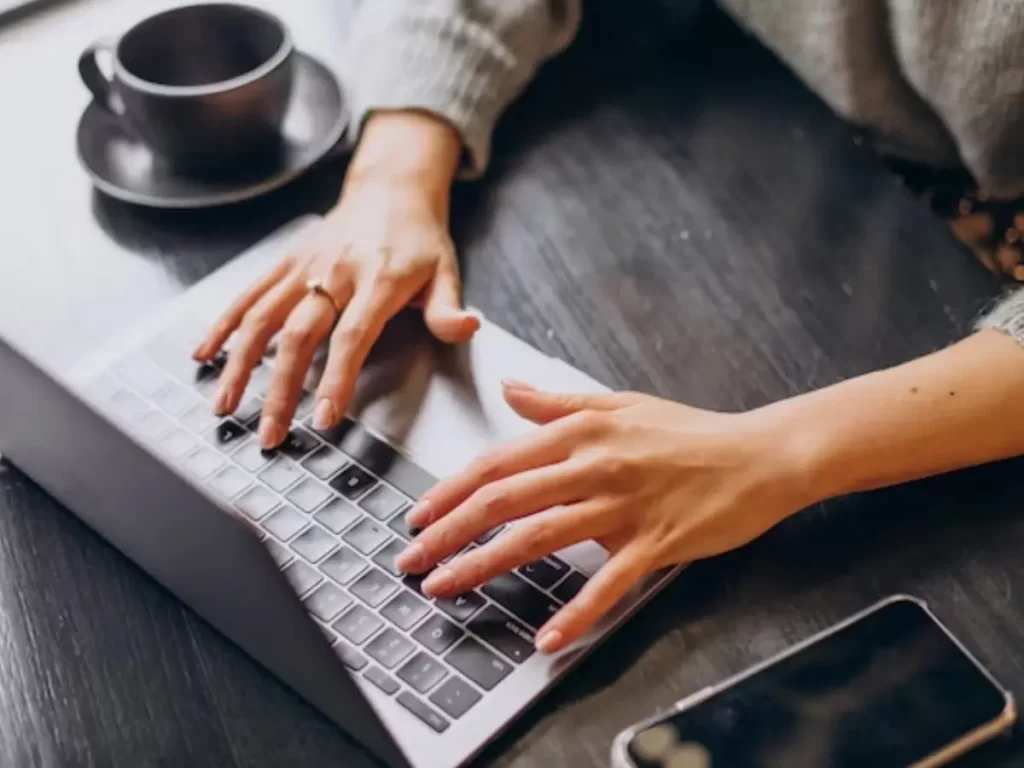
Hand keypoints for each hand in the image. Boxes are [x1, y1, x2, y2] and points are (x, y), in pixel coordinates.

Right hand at [193, 113, 477, 447]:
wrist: (390, 188)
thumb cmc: (420, 239)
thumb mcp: (447, 271)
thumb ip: (449, 308)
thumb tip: (466, 329)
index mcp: (378, 279)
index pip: (352, 336)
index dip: (337, 378)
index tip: (323, 417)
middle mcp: (335, 272)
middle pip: (299, 335)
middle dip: (280, 389)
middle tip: (270, 433)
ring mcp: (304, 265)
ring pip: (262, 317)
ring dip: (239, 364)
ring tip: (225, 406)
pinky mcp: (284, 261)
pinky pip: (248, 294)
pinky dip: (223, 324)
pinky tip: (204, 354)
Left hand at [396, 382, 813, 652]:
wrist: (759, 454)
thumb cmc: (689, 431)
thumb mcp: (619, 403)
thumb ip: (558, 402)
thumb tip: (510, 390)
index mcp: (580, 432)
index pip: (498, 462)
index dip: (451, 491)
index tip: (420, 516)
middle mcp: (594, 465)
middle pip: (505, 499)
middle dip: (449, 531)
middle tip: (413, 559)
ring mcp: (624, 506)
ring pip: (540, 537)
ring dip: (485, 565)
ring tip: (447, 587)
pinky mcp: (655, 543)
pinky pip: (608, 583)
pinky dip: (576, 613)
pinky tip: (546, 637)